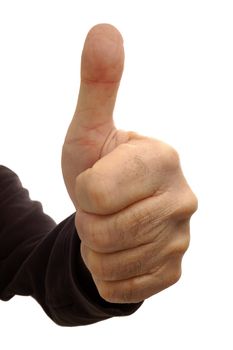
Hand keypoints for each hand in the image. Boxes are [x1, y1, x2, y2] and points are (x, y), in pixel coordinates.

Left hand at [61, 24, 197, 302]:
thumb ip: (98, 85)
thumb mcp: (89, 131)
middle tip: (102, 208)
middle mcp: (183, 198)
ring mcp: (182, 239)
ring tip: (110, 228)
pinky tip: (119, 251)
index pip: (96, 191)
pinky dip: (107, 273)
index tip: (96, 182)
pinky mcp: (173, 271)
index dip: (83, 192)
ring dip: (97, 248)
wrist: (112, 212)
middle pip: (103, 230)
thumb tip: (104, 29)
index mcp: (164, 158)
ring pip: (112, 262)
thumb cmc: (98, 168)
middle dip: (88, 222)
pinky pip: (122, 287)